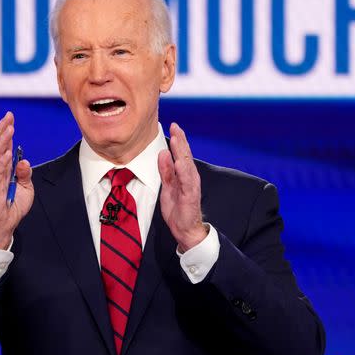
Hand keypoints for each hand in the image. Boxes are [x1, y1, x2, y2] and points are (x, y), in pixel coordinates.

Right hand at [0, 112, 33, 248]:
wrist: (6, 224)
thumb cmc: (14, 205)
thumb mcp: (26, 187)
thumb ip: (24, 173)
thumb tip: (23, 160)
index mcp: (2, 168)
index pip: (2, 145)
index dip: (5, 131)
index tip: (10, 117)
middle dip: (2, 131)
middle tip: (8, 117)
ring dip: (2, 142)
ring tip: (9, 130)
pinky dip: (1, 163)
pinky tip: (6, 153)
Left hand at [158, 123, 208, 251]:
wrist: (185, 229)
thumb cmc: (177, 208)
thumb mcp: (168, 186)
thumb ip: (166, 170)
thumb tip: (163, 153)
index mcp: (184, 174)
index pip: (181, 153)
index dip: (178, 139)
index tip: (173, 125)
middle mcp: (190, 177)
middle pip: (185, 156)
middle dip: (181, 140)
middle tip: (176, 126)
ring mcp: (191, 186)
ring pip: (187, 166)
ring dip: (182, 152)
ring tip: (177, 139)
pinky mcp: (190, 196)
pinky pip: (187, 182)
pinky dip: (184, 171)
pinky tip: (179, 162)